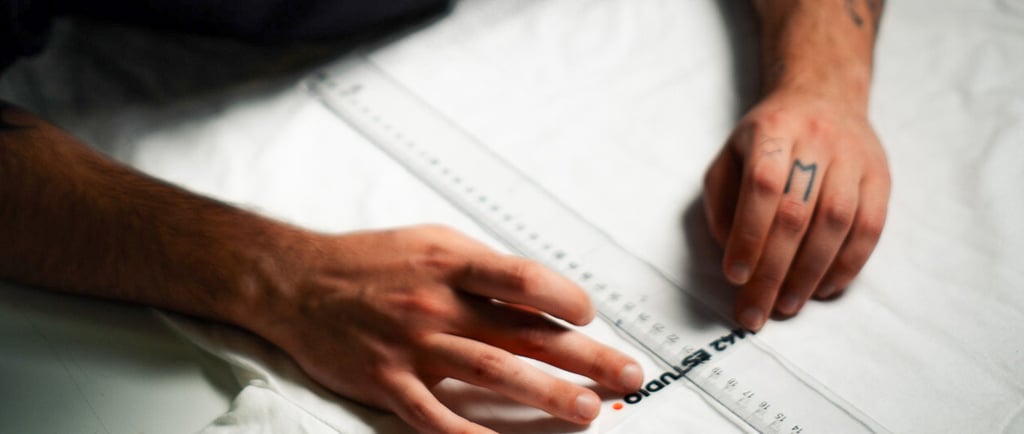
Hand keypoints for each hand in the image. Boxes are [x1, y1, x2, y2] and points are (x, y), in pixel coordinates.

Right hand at [247, 225, 643, 433]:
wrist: (296, 282)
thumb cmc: (369, 262)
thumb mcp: (431, 242)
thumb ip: (483, 268)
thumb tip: (541, 294)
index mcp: (451, 261)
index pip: (525, 280)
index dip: (566, 298)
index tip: (589, 315)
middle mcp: (436, 303)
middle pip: (524, 332)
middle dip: (584, 356)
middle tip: (626, 375)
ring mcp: (412, 346)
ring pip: (493, 373)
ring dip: (547, 395)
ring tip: (588, 411)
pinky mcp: (388, 383)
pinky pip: (437, 418)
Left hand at [703, 89, 889, 329]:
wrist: (823, 96)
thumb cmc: (766, 138)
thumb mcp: (729, 155)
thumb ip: (722, 200)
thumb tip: (730, 251)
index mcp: (772, 130)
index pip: (762, 186)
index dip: (749, 235)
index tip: (735, 277)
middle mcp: (817, 140)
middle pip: (798, 212)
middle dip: (774, 270)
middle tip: (756, 311)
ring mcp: (854, 157)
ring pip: (838, 222)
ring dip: (810, 273)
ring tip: (786, 306)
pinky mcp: (881, 176)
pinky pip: (871, 227)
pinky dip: (848, 264)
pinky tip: (825, 289)